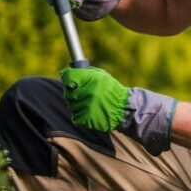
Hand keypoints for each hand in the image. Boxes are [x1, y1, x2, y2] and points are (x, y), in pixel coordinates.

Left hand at [60, 67, 175, 155]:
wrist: (124, 110)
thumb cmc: (112, 91)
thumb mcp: (102, 76)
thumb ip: (86, 73)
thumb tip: (67, 72)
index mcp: (91, 79)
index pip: (69, 76)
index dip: (67, 78)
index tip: (69, 81)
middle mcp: (88, 92)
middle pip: (68, 92)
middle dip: (74, 94)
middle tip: (84, 95)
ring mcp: (86, 106)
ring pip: (72, 106)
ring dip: (78, 106)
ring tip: (91, 105)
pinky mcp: (86, 119)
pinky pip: (76, 117)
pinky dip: (81, 117)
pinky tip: (91, 113)